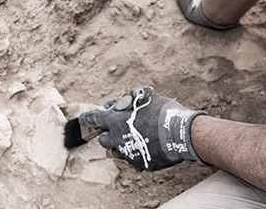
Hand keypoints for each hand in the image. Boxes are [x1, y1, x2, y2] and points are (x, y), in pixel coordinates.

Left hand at [78, 86, 206, 171]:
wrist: (182, 134)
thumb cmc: (164, 113)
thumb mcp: (142, 101)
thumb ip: (125, 104)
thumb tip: (114, 105)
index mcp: (116, 122)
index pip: (95, 119)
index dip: (88, 118)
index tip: (83, 119)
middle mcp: (118, 139)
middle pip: (103, 139)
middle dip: (107, 133)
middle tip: (117, 128)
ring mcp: (128, 154)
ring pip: (116, 151)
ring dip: (121, 145)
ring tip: (134, 138)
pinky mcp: (140, 164)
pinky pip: (132, 160)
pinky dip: (136, 153)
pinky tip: (147, 147)